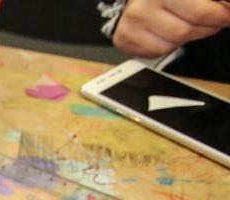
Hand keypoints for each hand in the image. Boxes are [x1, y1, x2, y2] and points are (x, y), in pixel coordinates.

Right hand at [113, 0, 229, 56]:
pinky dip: (169, 44)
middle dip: (208, 28)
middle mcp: (143, 4)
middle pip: (186, 30)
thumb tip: (226, 10)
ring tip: (190, 23)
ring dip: (188, 37)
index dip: (222, 15)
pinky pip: (156, 51)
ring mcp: (131, 22)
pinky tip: (169, 31)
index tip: (228, 15)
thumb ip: (209, 2)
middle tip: (216, 21)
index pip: (201, 11)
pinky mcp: (123, 38)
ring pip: (172, 43)